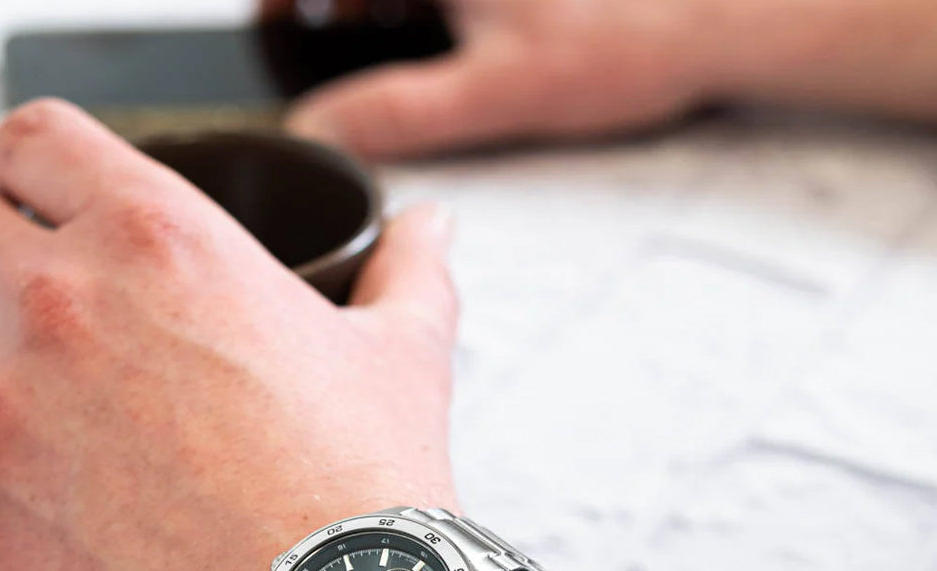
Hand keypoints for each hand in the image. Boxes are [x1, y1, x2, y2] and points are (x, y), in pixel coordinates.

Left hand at [0, 98, 458, 570]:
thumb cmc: (368, 495)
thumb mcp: (404, 358)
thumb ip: (407, 272)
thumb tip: (429, 227)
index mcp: (158, 244)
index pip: (30, 141)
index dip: (34, 168)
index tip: (48, 204)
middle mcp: (59, 313)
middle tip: (46, 310)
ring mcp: (5, 421)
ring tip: (47, 411)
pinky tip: (63, 511)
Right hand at [269, 0, 712, 158]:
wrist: (720, 13)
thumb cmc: (626, 36)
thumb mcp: (491, 93)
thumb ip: (396, 115)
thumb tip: (325, 136)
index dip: (283, 8)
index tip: (271, 27)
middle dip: (335, 4)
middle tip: (317, 39)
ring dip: (379, 1)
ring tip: (370, 38)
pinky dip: (426, 6)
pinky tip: (433, 27)